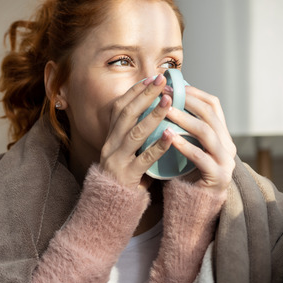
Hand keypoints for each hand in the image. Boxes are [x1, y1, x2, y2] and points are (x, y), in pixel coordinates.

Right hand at [99, 74, 173, 190]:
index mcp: (111, 137)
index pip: (120, 107)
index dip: (135, 91)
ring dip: (152, 116)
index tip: (151, 77)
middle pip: (126, 114)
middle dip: (144, 95)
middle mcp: (110, 145)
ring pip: (134, 134)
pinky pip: (143, 160)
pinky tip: (171, 136)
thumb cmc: (126, 176)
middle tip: (161, 80)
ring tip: (168, 102)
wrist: (111, 206)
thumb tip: (156, 110)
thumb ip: (137, 133)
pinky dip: (158, 146)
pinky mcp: (127, 177)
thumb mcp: (127, 151)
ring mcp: (117, 161)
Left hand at [164, 85, 236, 192]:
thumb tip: (166, 100)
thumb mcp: (189, 146)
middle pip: (210, 115)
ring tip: (166, 112)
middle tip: (166, 94)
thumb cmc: (187, 173)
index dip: (194, 93)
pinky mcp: (218, 177)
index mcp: (222, 135)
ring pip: (206, 133)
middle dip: (187, 102)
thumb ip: (184, 127)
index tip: (173, 84)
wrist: (195, 206)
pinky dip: (184, 145)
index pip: (213, 105)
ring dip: (185, 120)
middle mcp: (228, 145)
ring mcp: (226, 162)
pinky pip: (200, 157)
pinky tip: (169, 136)